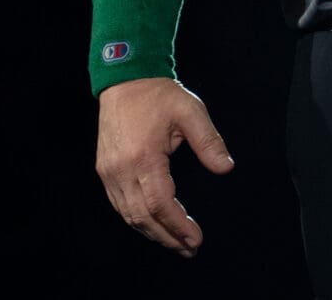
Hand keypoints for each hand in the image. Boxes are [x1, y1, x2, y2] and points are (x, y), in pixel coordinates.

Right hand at [95, 77, 234, 256]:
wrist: (126, 81)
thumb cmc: (159, 95)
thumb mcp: (191, 112)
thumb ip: (209, 141)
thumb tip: (226, 167)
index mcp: (143, 158)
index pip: (161, 204)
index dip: (178, 225)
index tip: (196, 239)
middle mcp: (121, 170)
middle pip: (143, 217)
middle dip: (167, 236)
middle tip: (189, 248)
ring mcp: (109, 172)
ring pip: (128, 215)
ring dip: (152, 232)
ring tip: (175, 243)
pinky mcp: (105, 170)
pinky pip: (119, 204)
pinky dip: (137, 219)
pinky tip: (153, 224)